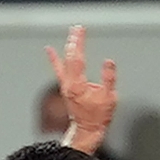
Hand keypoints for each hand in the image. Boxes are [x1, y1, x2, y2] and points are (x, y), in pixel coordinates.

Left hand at [47, 25, 116, 153]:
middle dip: (73, 42)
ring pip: (63, 63)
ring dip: (67, 48)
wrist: (87, 130)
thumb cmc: (98, 117)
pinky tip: (50, 51)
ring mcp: (65, 86)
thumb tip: (108, 62)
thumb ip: (109, 79)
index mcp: (77, 85)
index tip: (80, 30)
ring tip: (69, 35)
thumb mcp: (109, 98)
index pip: (77, 59)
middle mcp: (68, 85)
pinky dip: (55, 59)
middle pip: (69, 58)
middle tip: (76, 28)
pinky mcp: (66, 88)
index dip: (78, 43)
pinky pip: (59, 70)